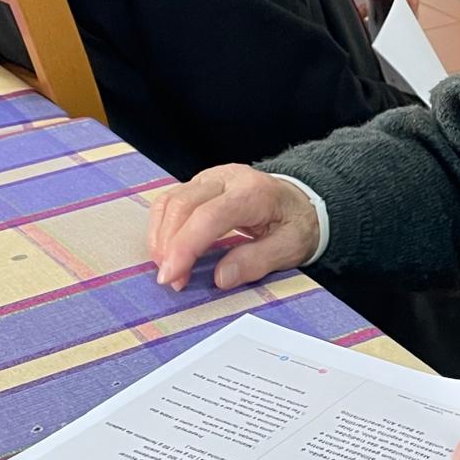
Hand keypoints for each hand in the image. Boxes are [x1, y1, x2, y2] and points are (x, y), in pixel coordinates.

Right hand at [147, 165, 320, 291]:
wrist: (299, 200)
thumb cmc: (295, 223)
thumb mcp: (291, 247)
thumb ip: (257, 261)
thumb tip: (221, 278)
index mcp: (253, 192)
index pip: (209, 216)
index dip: (185, 247)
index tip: (172, 277)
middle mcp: (227, 178)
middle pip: (183, 205)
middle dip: (169, 246)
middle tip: (172, 281)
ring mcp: (210, 178)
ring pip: (170, 201)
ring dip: (160, 237)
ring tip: (167, 268)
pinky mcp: (199, 184)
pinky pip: (169, 201)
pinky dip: (161, 227)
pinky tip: (165, 251)